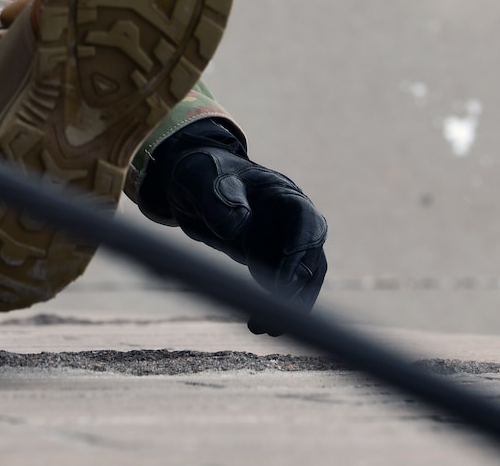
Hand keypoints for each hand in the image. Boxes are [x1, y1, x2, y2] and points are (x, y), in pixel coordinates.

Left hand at [140, 118, 328, 335]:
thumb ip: (218, 199)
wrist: (189, 180)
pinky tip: (257, 324)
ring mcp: (279, 241)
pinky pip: (276, 286)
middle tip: (278, 315)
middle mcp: (289, 220)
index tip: (284, 280)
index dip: (300, 250)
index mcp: (280, 193)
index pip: (305, 220)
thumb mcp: (199, 178)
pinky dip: (269, 304)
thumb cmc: (199, 172)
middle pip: (310, 256)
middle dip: (299, 289)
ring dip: (287, 305)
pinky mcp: (265, 259)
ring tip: (265, 328)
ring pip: (297, 278)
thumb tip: (238, 228)